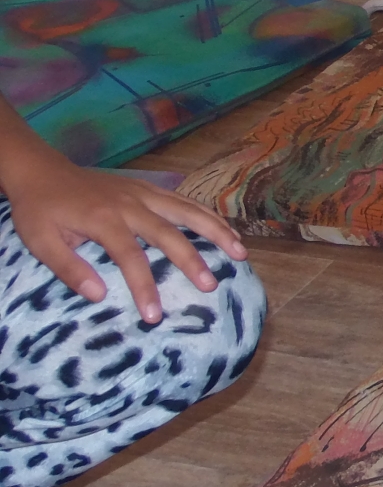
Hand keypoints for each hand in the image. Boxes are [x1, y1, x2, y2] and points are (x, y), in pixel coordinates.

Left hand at [6, 160, 245, 324]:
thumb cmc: (39, 210)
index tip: (155, 316)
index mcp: (104, 220)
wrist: (42, 170)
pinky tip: (224, 229)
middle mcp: (131, 205)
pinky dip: (208, 215)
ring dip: (216, 231)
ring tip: (239, 252)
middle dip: (192, 260)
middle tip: (211, 285)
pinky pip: (184, 201)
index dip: (144, 287)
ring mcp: (143, 193)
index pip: (131, 257)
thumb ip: (68, 268)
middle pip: (170, 233)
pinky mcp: (148, 188)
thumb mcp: (40, 242)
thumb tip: (99, 296)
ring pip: (187, 211)